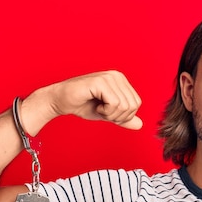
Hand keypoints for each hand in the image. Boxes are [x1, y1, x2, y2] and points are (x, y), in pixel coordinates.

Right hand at [23, 70, 142, 133]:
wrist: (62, 101)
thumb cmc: (83, 105)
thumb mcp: (108, 114)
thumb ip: (124, 119)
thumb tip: (140, 125)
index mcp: (121, 81)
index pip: (136, 104)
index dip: (124, 115)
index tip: (108, 112)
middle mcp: (117, 76)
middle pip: (132, 106)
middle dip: (118, 116)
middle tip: (102, 111)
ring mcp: (109, 77)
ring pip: (124, 106)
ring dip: (110, 114)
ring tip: (98, 108)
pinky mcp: (100, 82)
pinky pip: (114, 104)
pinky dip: (105, 111)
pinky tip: (95, 106)